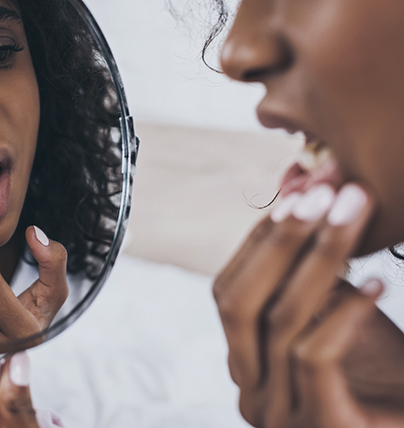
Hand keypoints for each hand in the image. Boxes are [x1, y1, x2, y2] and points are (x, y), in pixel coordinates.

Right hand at [213, 183, 403, 426]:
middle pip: (238, 303)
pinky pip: (312, 355)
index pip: (228, 293)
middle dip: (279, 241)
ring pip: (281, 321)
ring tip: (352, 215)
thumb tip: (302, 202)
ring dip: (321, 258)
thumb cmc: (385, 381)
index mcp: (247, 364)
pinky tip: (377, 283)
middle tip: (320, 193)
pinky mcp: (320, 425)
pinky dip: (345, 312)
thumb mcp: (339, 321)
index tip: (296, 197)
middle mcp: (251, 391)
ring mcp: (279, 415)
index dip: (257, 243)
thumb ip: (313, 283)